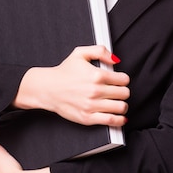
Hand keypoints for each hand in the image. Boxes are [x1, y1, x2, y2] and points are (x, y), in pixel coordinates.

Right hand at [13, 45, 129, 126]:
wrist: (48, 88)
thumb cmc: (64, 72)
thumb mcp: (80, 53)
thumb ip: (100, 51)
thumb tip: (115, 59)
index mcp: (97, 75)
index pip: (124, 79)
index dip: (123, 79)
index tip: (120, 81)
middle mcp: (96, 91)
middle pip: (124, 93)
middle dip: (123, 91)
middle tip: (118, 91)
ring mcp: (92, 105)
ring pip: (121, 107)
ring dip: (122, 105)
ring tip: (118, 102)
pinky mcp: (87, 118)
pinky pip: (111, 121)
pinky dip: (119, 120)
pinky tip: (119, 117)